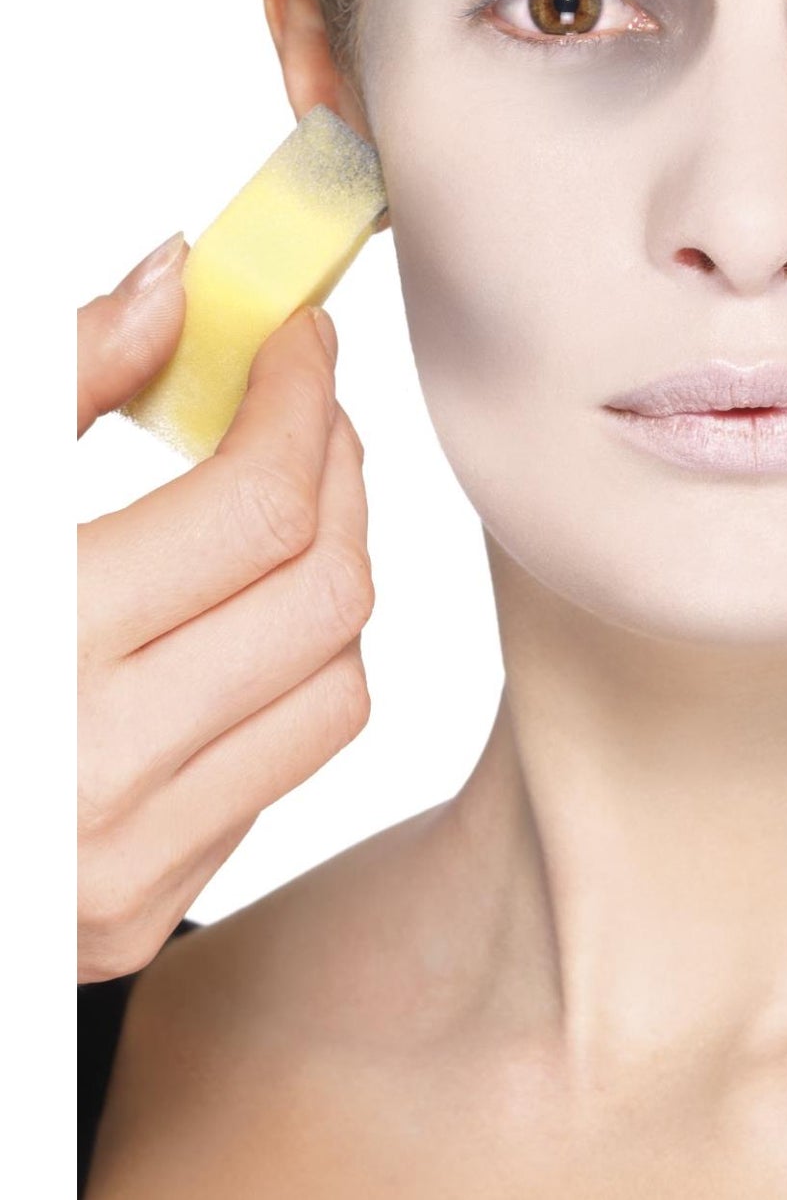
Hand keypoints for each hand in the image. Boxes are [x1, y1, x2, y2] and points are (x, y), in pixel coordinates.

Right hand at [77, 236, 373, 982]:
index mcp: (35, 645)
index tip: (298, 339)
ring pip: (338, 684)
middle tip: (302, 408)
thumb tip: (174, 281)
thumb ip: (56, 382)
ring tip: (271, 511)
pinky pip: (283, 768)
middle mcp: (93, 772)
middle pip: (326, 591)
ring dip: (326, 577)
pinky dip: (283, 677)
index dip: (300, 401)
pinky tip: (219, 627)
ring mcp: (121, 864)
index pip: (257, 507)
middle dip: (336, 473)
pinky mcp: (135, 918)